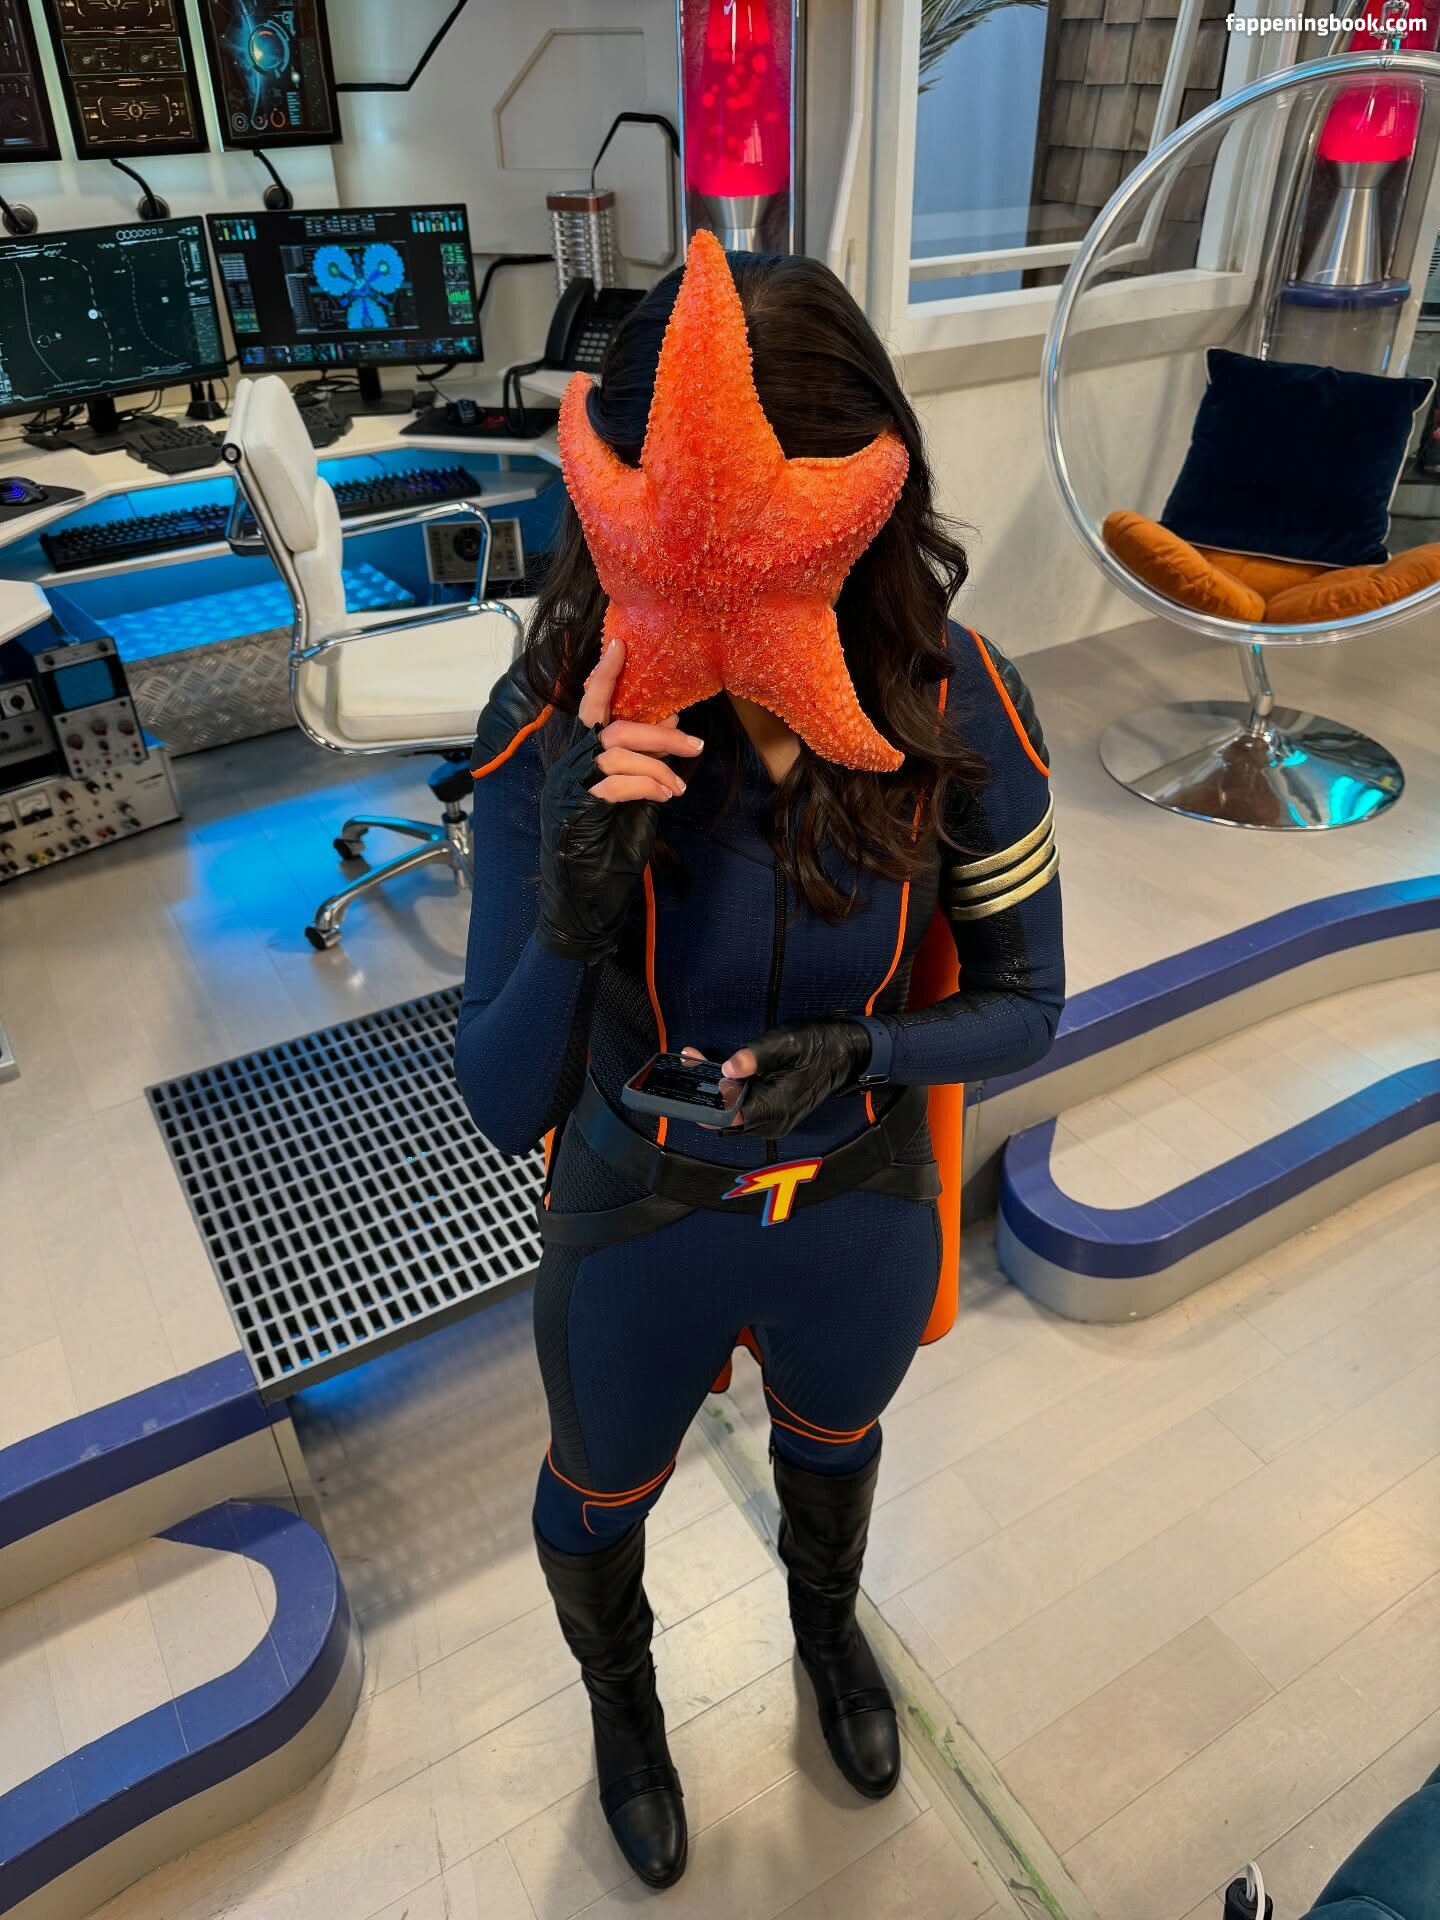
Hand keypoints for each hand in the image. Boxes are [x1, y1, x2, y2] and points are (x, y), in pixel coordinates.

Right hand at [535, 638, 703, 964]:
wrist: (583, 904)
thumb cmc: (606, 854)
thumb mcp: (634, 800)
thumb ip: (645, 763)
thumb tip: (669, 721)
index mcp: (578, 761)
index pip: (588, 706)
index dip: (604, 675)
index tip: (622, 644)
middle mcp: (566, 769)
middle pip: (610, 725)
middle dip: (657, 729)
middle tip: (694, 739)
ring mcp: (567, 789)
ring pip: (614, 749)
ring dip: (657, 760)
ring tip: (679, 781)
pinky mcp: (575, 812)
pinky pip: (614, 782)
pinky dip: (647, 783)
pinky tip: (666, 795)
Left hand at [682, 1019, 871, 1135]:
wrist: (847, 1053)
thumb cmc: (817, 1046)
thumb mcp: (786, 1043)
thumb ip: (754, 1057)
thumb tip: (727, 1069)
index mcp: (773, 1109)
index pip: (726, 1116)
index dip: (704, 1098)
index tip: (690, 1074)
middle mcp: (771, 1123)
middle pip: (724, 1116)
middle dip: (704, 1091)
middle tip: (691, 1059)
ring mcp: (772, 1121)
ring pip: (731, 1114)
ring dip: (714, 1091)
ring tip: (699, 1061)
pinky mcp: (772, 1114)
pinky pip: (743, 1109)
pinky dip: (728, 1094)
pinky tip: (720, 1072)